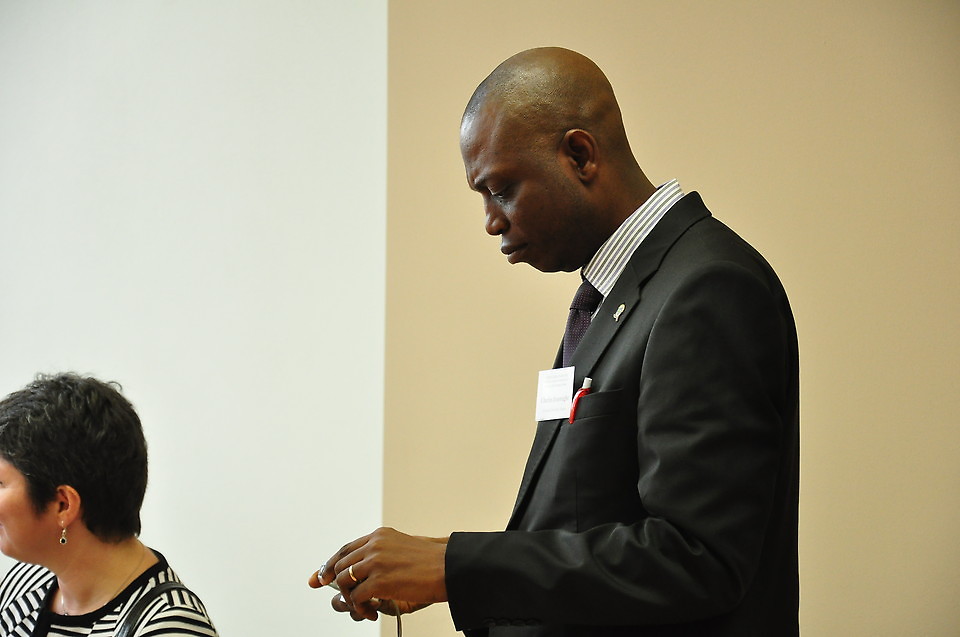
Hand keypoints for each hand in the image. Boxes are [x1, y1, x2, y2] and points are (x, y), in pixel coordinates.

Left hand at [308, 527, 447, 621]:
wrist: (449, 568)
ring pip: (344, 581)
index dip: (329, 564)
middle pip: (340, 565)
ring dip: (350, 598)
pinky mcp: (379, 580)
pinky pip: (356, 597)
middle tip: (340, 597)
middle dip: (334, 583)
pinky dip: (360, 608)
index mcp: (379, 536)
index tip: (319, 577)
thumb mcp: (402, 549)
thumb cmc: (431, 562)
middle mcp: (374, 545)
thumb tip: (361, 573)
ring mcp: (375, 562)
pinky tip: (371, 611)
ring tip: (364, 607)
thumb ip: (380, 556)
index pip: (346, 549)